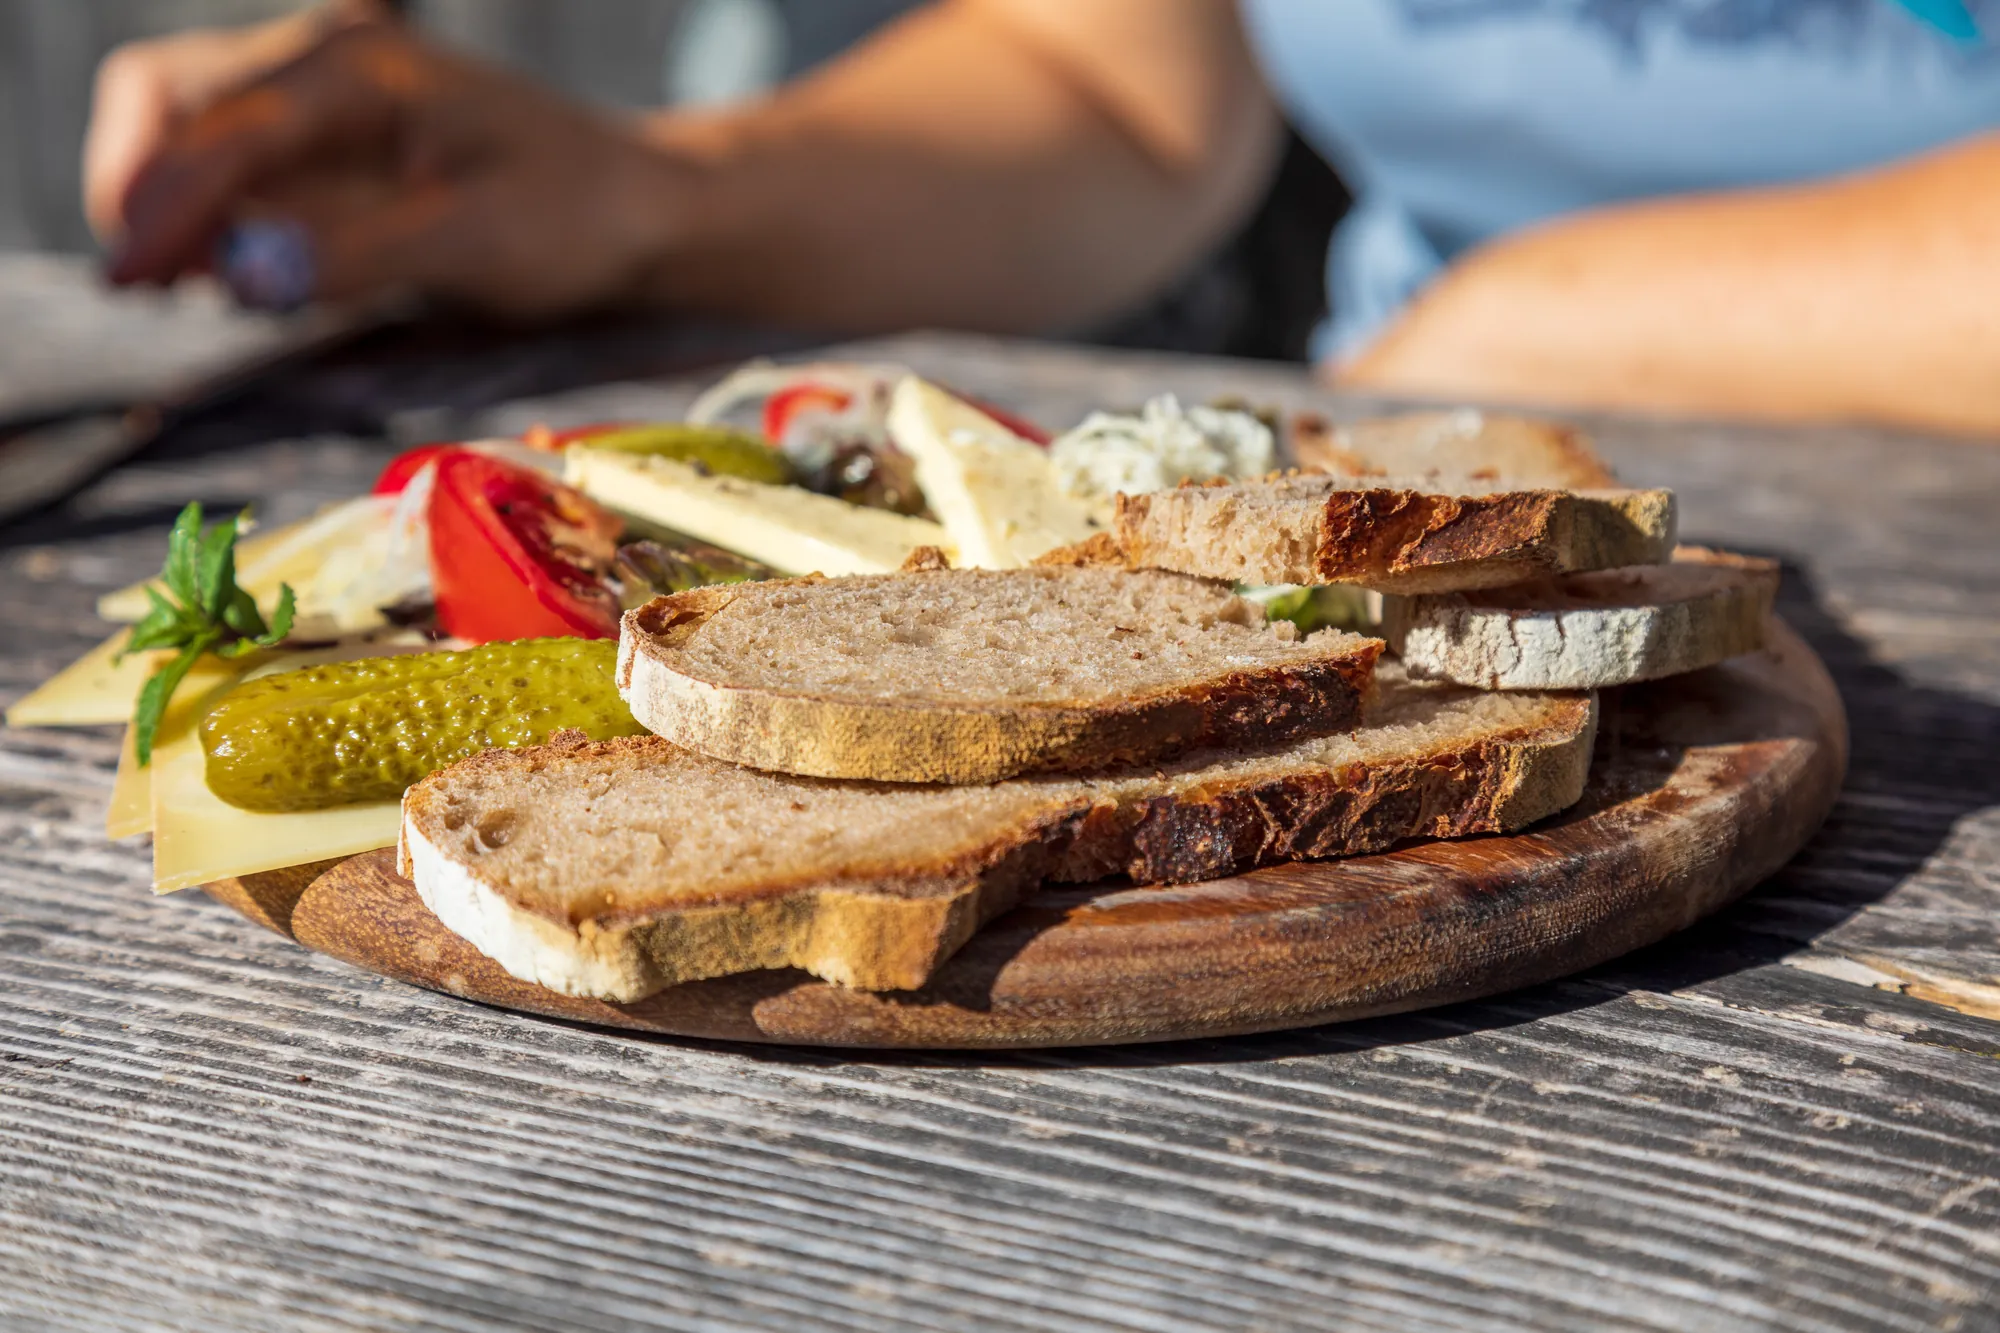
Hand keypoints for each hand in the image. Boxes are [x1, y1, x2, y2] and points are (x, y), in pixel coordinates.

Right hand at [93, 7, 681, 320]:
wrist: (635, 207)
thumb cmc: (576, 217)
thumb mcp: (476, 244)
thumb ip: (358, 256)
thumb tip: (245, 277)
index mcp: (355, 70)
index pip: (220, 129)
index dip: (162, 205)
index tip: (131, 279)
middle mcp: (320, 64)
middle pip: (170, 103)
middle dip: (141, 192)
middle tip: (144, 287)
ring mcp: (317, 98)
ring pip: (187, 129)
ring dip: (169, 203)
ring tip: (185, 283)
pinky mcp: (324, 142)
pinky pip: (231, 163)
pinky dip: (209, 212)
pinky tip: (231, 269)